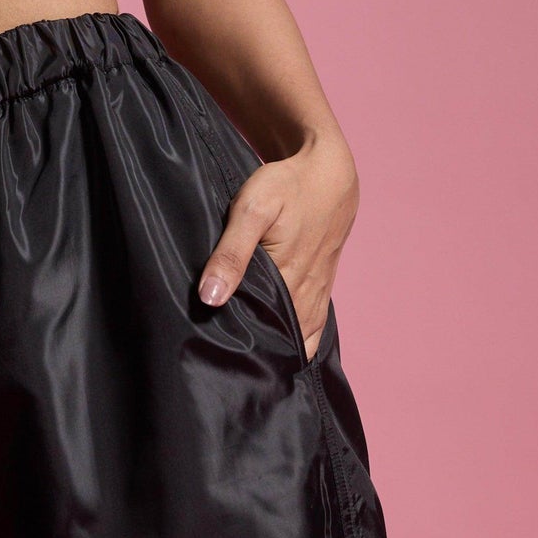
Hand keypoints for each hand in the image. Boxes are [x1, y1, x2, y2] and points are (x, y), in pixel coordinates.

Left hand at [198, 131, 359, 360]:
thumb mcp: (253, 210)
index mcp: (290, 279)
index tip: (221, 364)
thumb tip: (210, 299)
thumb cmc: (287, 185)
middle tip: (229, 368)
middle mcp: (307, 292)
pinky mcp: (322, 283)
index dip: (245, 351)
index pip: (266, 332)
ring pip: (299, 334)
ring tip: (251, 364)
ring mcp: (318, 290)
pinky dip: (299, 339)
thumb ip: (232, 254)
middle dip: (260, 354)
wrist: (327, 169)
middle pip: (282, 338)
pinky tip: (280, 348)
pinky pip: (314, 324)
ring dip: (279, 348)